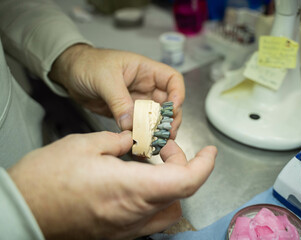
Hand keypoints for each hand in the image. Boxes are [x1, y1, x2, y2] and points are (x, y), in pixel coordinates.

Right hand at [8, 131, 216, 239]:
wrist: (23, 212)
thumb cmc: (47, 179)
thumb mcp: (85, 144)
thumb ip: (118, 140)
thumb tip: (132, 139)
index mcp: (131, 187)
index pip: (186, 181)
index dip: (204, 165)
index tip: (209, 151)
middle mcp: (135, 213)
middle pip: (179, 192)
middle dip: (180, 165)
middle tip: (161, 147)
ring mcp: (127, 228)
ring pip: (168, 208)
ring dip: (170, 184)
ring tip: (151, 164)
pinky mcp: (117, 234)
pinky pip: (150, 219)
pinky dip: (155, 198)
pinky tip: (137, 182)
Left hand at [49, 44, 184, 137]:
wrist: (70, 72)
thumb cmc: (87, 64)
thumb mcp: (104, 78)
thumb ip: (119, 100)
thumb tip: (130, 123)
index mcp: (145, 70)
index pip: (172, 80)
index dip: (178, 94)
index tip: (173, 109)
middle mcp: (145, 86)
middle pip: (168, 103)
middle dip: (169, 119)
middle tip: (166, 134)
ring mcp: (137, 101)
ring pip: (155, 117)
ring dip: (157, 130)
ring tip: (155, 142)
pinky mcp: (127, 113)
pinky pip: (139, 125)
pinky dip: (141, 135)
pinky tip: (140, 143)